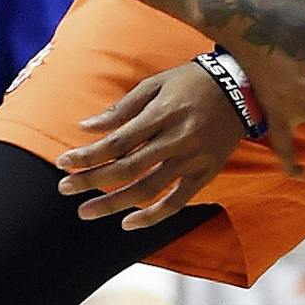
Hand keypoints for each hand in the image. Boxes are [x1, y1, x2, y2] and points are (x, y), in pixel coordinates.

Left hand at [56, 61, 241, 226]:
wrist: (241, 88)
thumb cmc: (191, 82)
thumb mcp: (156, 84)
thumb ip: (122, 108)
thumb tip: (87, 127)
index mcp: (162, 114)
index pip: (117, 142)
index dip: (88, 156)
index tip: (63, 164)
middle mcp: (177, 139)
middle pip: (127, 168)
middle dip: (92, 181)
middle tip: (64, 190)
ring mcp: (193, 159)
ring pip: (148, 189)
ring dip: (114, 203)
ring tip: (86, 212)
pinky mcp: (206, 173)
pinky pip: (178, 201)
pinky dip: (153, 216)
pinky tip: (128, 223)